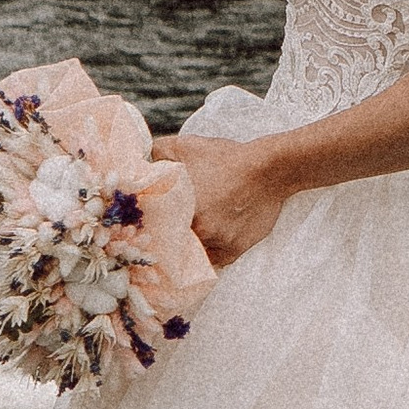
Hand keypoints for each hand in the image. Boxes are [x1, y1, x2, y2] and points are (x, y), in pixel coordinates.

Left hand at [153, 135, 288, 269]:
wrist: (268, 170)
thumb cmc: (226, 158)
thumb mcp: (185, 146)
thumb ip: (156, 154)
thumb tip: (140, 163)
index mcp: (179, 208)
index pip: (150, 229)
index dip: (146, 228)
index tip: (142, 228)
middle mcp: (196, 232)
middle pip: (169, 246)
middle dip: (164, 240)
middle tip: (161, 235)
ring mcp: (215, 244)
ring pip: (190, 256)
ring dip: (186, 250)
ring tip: (184, 242)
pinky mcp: (233, 251)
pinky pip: (212, 262)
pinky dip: (207, 255)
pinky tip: (204, 245)